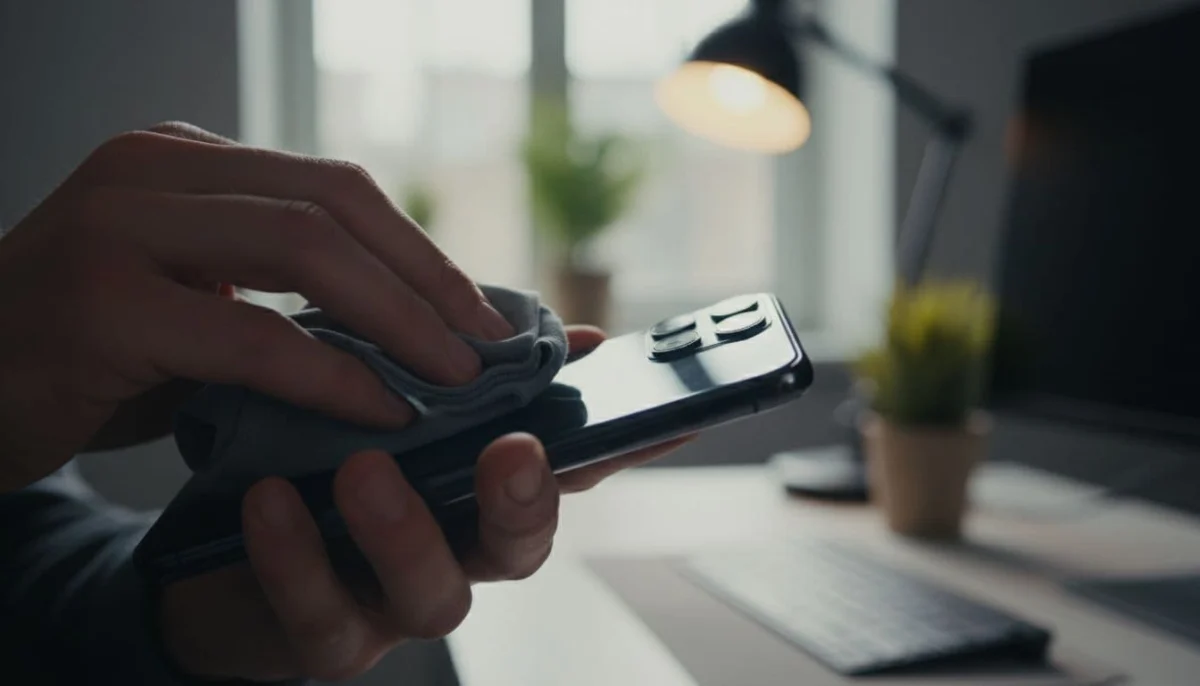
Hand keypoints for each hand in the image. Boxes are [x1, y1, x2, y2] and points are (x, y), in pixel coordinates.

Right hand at [0, 122, 513, 491]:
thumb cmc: (93, 361)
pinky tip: (382, 409)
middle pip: (334, 203)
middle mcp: (151, 170)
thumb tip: (425, 336)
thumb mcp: (199, 311)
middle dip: (428, 281)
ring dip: (399, 319)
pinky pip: (251, 335)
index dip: (423, 251)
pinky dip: (333, 374)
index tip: (485, 316)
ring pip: (304, 247)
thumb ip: (291, 305)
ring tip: (455, 379)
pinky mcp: (99, 302)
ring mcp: (118, 225)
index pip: (336, 187)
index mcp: (185, 161)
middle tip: (489, 350)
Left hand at [159, 327, 687, 682]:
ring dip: (407, 531)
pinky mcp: (324, 640)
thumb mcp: (387, 402)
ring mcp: (395, 602)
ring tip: (364, 472)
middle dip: (525, 499)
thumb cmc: (313, 459)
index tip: (675, 414)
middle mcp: (457, 549)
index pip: (570, 467)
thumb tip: (578, 336)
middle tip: (511, 450)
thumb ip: (466, 372)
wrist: (209, 550)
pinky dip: (297, 559)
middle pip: (523, 544)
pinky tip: (270, 501)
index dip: (628, 446)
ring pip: (436, 596)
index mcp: (478, 488)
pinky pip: (321, 618)